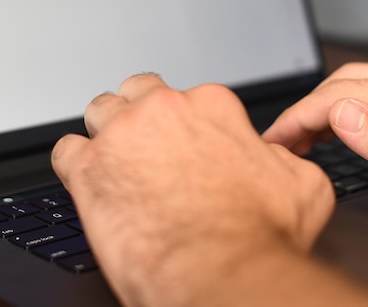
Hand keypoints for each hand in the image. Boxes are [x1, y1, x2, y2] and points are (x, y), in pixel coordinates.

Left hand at [51, 74, 336, 306]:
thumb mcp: (302, 185)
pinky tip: (87, 183)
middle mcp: (163, 110)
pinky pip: (65, 151)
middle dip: (140, 115)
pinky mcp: (88, 169)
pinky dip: (73, 166)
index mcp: (212, 105)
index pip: (188, 96)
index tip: (186, 147)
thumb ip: (280, 157)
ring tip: (114, 162)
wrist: (223, 274)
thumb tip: (272, 156)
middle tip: (147, 147)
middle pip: (138, 92)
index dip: (186, 125)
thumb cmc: (260, 237)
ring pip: (99, 111)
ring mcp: (122, 136)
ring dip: (105, 133)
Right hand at [262, 63, 367, 236]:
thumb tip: (341, 114)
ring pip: (367, 84)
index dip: (299, 117)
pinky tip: (357, 125)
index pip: (339, 96)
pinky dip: (356, 105)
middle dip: (307, 107)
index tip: (275, 140)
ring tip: (308, 134)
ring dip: (330, 103)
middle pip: (348, 81)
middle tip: (284, 139)